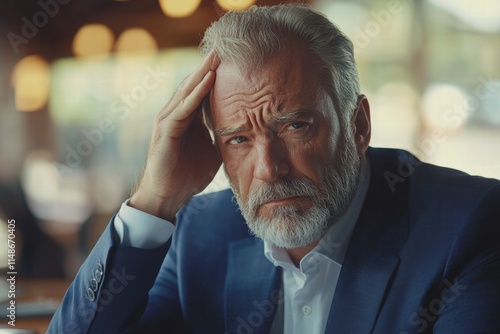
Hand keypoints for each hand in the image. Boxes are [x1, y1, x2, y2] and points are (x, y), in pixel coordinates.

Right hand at [130, 52, 220, 220]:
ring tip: (217, 56)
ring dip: (203, 73)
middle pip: (192, 85)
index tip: (231, 61)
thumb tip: (239, 131)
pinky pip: (183, 109)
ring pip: (186, 92)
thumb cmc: (187, 175)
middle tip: (223, 48)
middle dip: (208, 67)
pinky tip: (209, 80)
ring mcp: (168, 121)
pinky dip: (196, 94)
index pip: (200, 92)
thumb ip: (219, 137)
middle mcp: (174, 115)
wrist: (167, 197)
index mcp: (186, 119)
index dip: (214, 76)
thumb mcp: (210, 151)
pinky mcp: (165, 132)